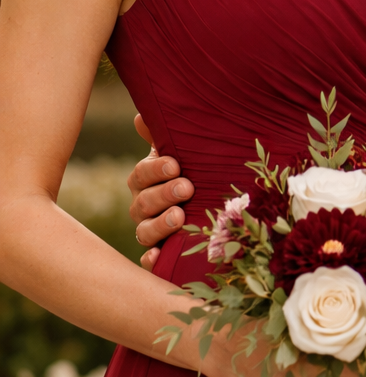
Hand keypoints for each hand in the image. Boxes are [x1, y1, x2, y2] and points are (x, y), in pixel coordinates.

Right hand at [128, 114, 193, 269]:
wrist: (213, 205)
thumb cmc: (195, 172)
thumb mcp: (185, 152)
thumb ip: (165, 135)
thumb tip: (141, 115)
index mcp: (146, 180)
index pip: (142, 174)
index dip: (155, 170)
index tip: (175, 164)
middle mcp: (144, 207)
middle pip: (142, 203)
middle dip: (163, 195)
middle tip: (186, 188)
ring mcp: (150, 232)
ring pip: (144, 231)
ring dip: (159, 225)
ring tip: (179, 218)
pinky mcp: (161, 255)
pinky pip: (149, 261)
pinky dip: (151, 260)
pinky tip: (159, 257)